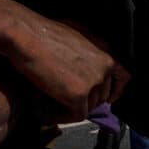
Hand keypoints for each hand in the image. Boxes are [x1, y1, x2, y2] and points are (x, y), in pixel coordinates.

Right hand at [10, 14, 128, 119]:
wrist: (25, 35)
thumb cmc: (43, 31)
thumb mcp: (77, 33)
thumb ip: (89, 50)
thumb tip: (87, 67)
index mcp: (106, 50)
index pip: (124, 77)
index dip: (116, 91)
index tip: (107, 99)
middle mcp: (105, 65)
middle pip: (103, 96)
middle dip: (87, 100)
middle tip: (68, 102)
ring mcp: (94, 81)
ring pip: (89, 107)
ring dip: (73, 108)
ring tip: (55, 105)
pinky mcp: (79, 95)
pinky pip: (77, 116)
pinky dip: (63, 118)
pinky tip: (50, 114)